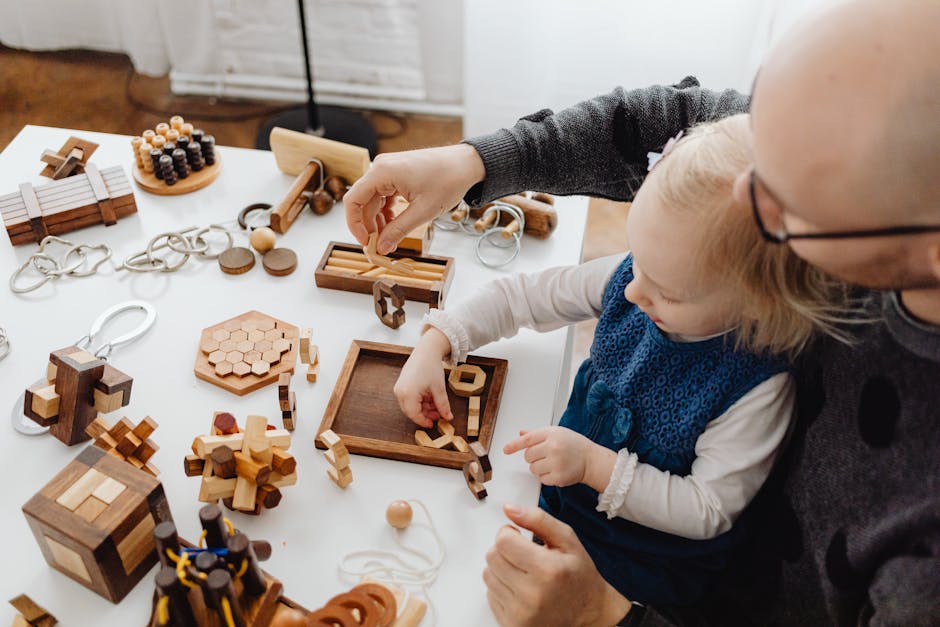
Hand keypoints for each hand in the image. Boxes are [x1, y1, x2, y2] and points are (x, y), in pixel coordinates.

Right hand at [345, 144, 485, 253]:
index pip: (353, 201)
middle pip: (363, 202)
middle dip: (369, 226)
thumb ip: (398, 230)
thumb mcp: (423, 211)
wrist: (466, 163)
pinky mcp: (396, 173)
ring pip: (373, 200)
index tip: (365, 243)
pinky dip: (387, 211)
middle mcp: (381, 167)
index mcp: (382, 172)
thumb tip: (381, 248)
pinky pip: (383, 195)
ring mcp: (388, 169)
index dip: (355, 225)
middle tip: (380, 246)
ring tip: (390, 238)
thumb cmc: (448, 180)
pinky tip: (395, 224)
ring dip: (379, 220)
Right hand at [393, 327, 453, 427]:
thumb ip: (443, 405)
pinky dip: (419, 401)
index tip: (433, 424)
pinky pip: (409, 399)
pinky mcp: (401, 385)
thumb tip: (448, 417)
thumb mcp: (439, 389)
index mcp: (408, 393)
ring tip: (436, 404)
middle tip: (438, 415)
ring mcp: (399, 388)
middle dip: (425, 414)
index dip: (424, 421)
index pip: (414, 415)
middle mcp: (400, 392)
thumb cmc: (431, 367)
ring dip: (423, 408)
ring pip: (410, 406)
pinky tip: (430, 398)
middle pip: (411, 411)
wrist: (426, 350)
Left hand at [484, 504, 632, 626]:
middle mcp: (532, 595)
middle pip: (492, 556)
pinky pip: (490, 594)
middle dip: (505, 549)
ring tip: (524, 572)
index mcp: (548, 570)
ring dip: (502, 569)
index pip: (502, 541)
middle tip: (524, 555)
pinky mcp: (511, 625)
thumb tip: (509, 509)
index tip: (519, 536)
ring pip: (488, 574)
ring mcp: (520, 614)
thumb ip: (538, 519)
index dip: (509, 533)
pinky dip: (502, 587)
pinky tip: (521, 588)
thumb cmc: (579, 576)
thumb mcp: (567, 540)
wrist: (588, 614)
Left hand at [503, 426, 596, 486]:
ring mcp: (556, 463)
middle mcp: (553, 447)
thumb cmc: (574, 445)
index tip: (506, 450)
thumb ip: (537, 434)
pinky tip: (556, 471)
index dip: (514, 445)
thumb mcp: (557, 433)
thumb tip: (521, 434)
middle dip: (533, 457)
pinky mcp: (558, 477)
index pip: (527, 439)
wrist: (591, 460)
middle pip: (528, 456)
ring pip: (533, 469)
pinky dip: (546, 477)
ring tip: (552, 463)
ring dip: (539, 468)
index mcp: (551, 433)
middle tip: (546, 455)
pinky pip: (541, 479)